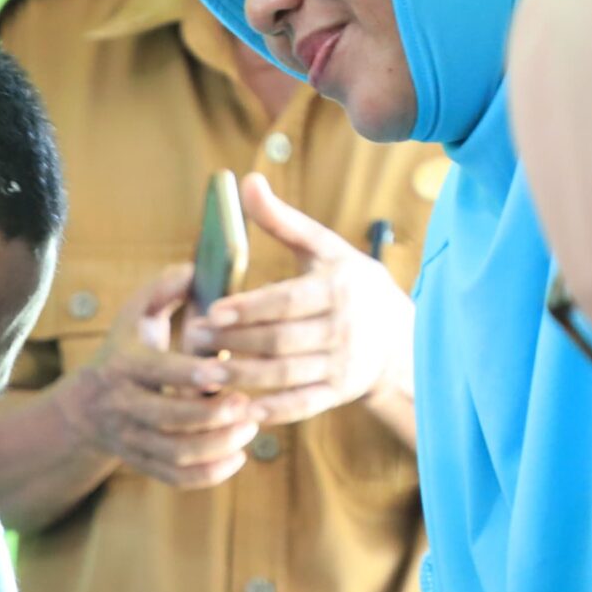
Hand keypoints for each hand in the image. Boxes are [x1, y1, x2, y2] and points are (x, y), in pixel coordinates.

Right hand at [61, 265, 261, 490]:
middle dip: (212, 416)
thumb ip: (163, 288)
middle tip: (247, 404)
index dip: (191, 376)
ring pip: (176, 454)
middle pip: (169, 420)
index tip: (223, 372)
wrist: (86, 407)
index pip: (158, 373)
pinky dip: (210, 473)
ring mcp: (132, 439)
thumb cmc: (125, 350)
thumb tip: (195, 268)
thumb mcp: (134, 313)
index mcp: (124, 365)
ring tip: (248, 428)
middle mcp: (124, 406)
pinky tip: (237, 455)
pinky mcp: (144, 463)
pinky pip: (177, 477)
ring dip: (217, 445)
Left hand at [184, 173, 413, 427]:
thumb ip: (283, 221)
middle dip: (234, 341)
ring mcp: (342, 365)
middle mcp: (343, 328)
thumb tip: (247, 181)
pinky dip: (270, 410)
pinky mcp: (338, 393)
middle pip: (280, 340)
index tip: (212, 310)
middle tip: (191, 340)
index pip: (288, 301)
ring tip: (203, 374)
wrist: (399, 336)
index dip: (250, 308)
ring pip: (285, 375)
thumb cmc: (349, 283)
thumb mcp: (324, 248)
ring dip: (243, 376)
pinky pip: (301, 405)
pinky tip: (237, 407)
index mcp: (338, 288)